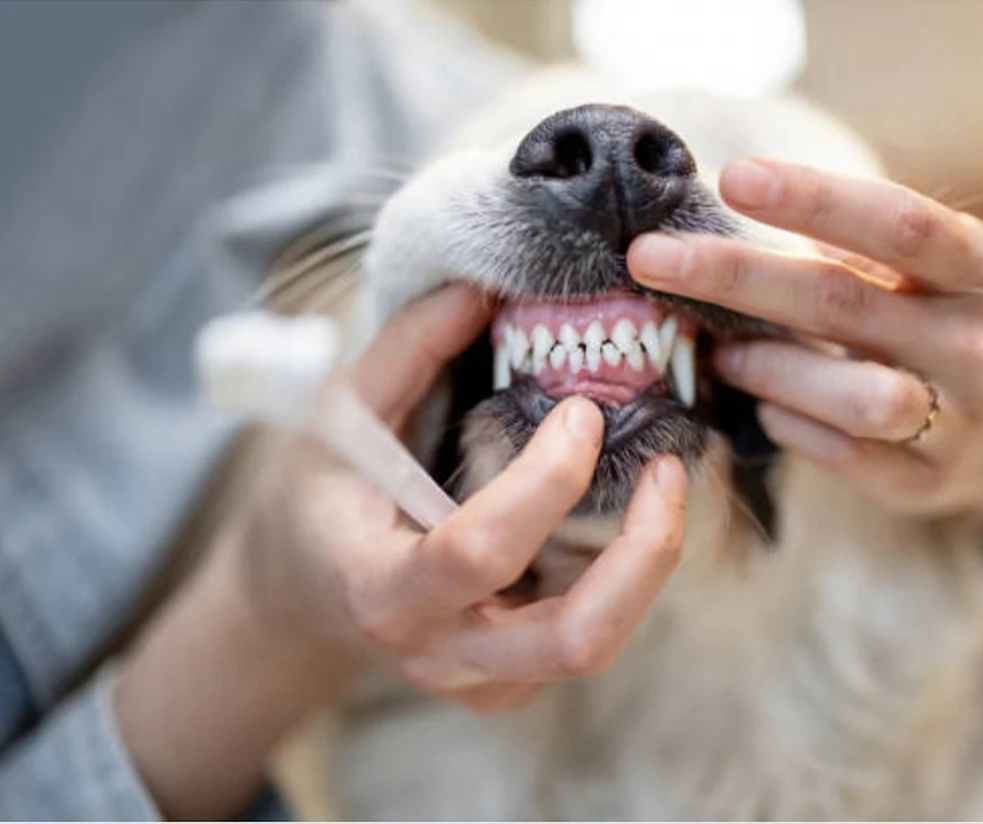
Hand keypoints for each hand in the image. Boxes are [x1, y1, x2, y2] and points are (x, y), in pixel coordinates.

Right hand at [240, 283, 687, 707]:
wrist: (307, 596)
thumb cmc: (322, 498)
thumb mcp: (342, 416)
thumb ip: (407, 351)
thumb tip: (480, 289)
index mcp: (381, 588)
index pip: (478, 552)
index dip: (545, 481)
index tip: (581, 412)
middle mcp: (439, 652)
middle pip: (572, 640)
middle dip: (643, 555)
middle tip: (668, 470)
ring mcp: (482, 680)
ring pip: (596, 647)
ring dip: (649, 566)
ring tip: (665, 484)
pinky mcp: (514, 683)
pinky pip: (589, 638)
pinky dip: (624, 578)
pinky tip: (623, 518)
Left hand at [627, 158, 982, 519]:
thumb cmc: (950, 324)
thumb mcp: (933, 273)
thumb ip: (855, 247)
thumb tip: (735, 209)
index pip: (898, 223)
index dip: (815, 198)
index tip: (733, 177)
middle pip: (844, 302)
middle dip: (736, 277)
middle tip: (650, 259)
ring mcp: (962, 421)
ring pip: (851, 395)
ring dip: (767, 369)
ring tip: (721, 353)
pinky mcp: (929, 483)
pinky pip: (843, 456)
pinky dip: (789, 426)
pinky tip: (766, 407)